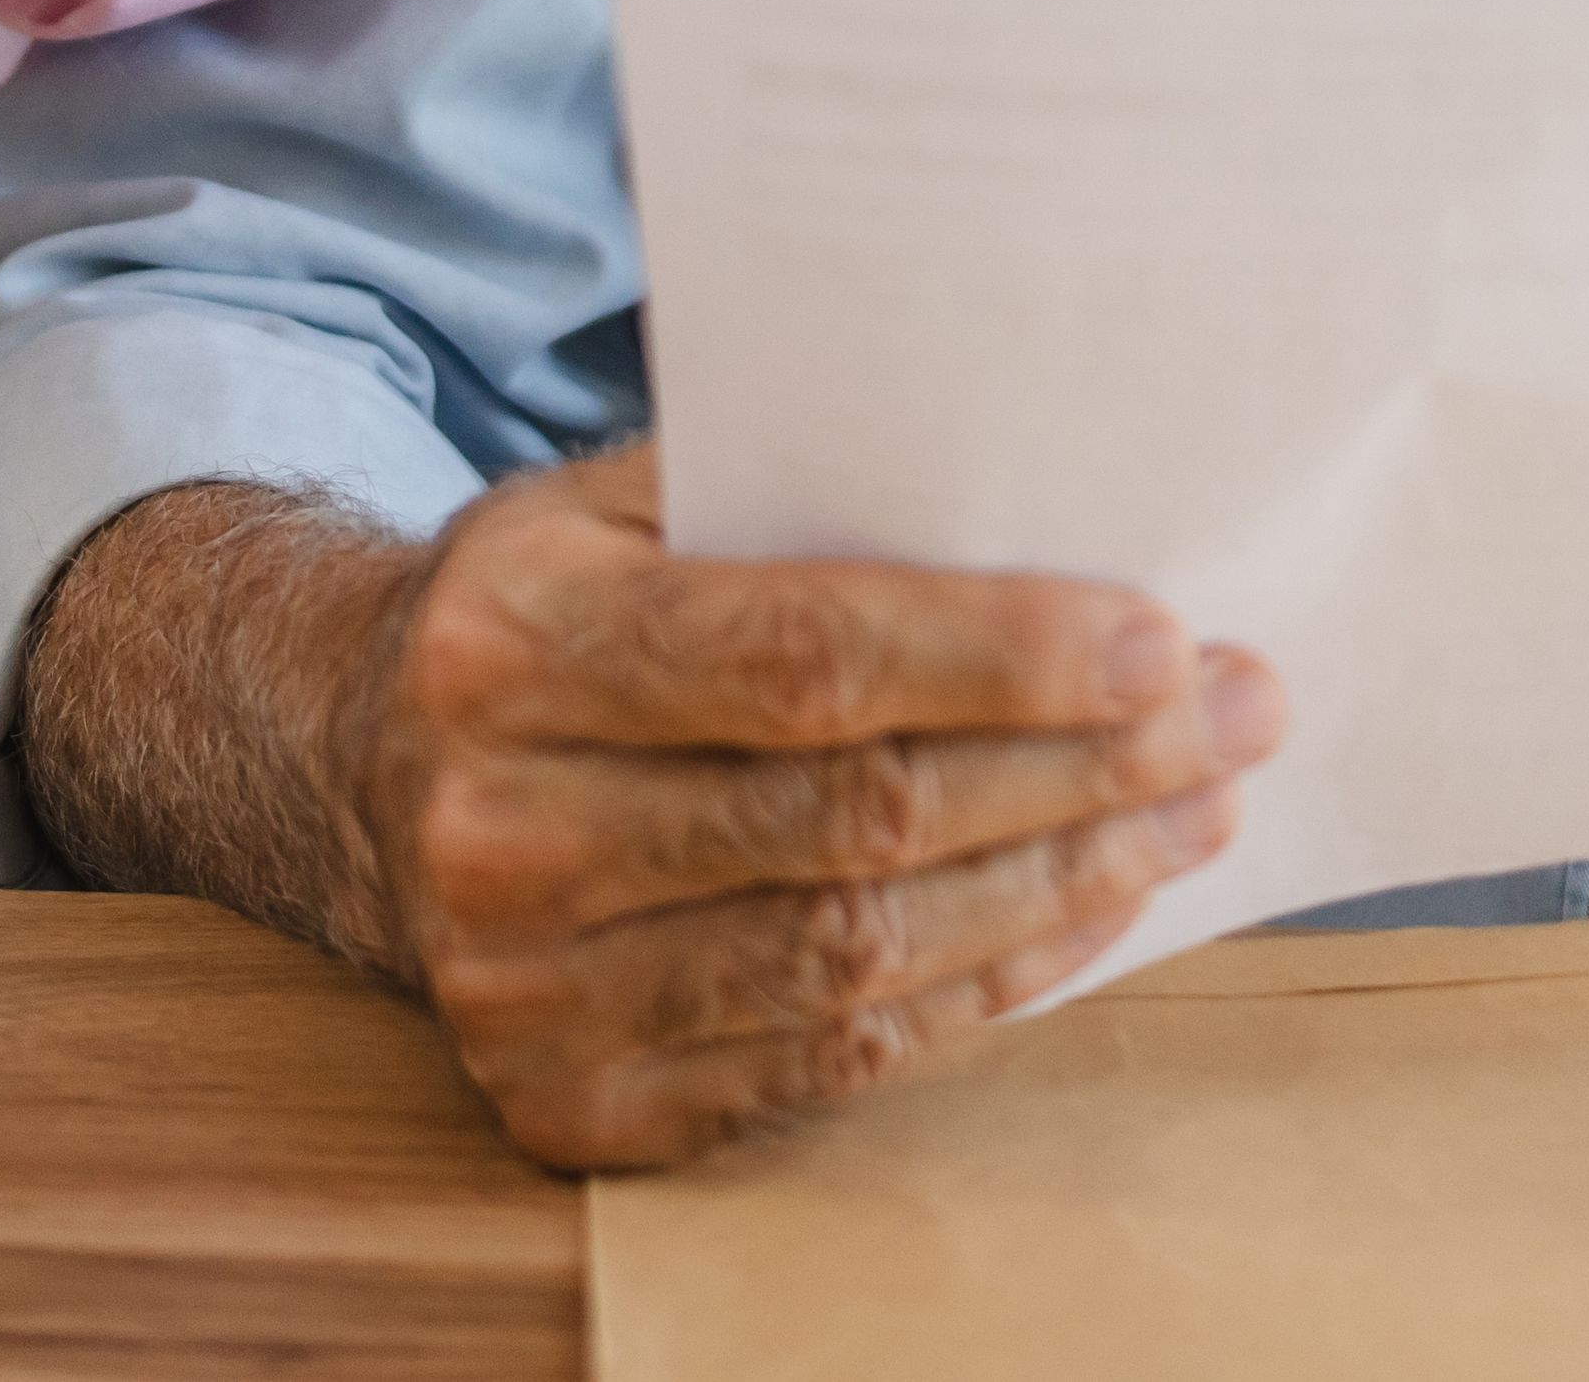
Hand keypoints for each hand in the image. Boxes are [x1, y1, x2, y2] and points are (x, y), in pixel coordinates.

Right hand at [340, 450, 1273, 1173]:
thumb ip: (795, 489)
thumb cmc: (557, 606)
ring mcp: (524, 989)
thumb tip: (1050, 485)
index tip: (1163, 637)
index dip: (999, 654)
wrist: (355, 768)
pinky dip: (981, 987)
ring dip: (1062, 883)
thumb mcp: (622, 499)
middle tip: (1233, 712)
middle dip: (1080, 767)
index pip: (801, 654)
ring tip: (1191, 811)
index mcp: (510, 642)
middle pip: (856, 813)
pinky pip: (829, 1060)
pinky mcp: (571, 1103)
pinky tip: (1083, 912)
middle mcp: (499, 826)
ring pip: (858, 951)